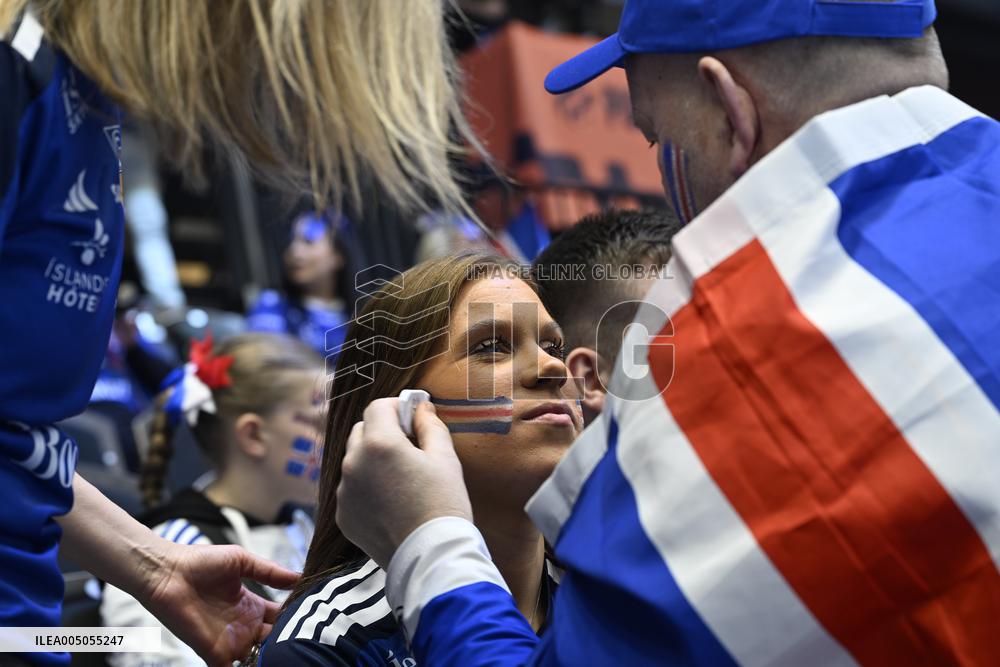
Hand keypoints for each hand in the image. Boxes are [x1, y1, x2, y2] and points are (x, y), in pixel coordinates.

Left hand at [137, 541, 298, 666]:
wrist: (167, 573)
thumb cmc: (201, 562)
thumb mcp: (242, 561)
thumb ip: (271, 572)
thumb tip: (301, 576)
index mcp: (253, 605)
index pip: (282, 617)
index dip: (297, 618)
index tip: (316, 617)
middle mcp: (245, 626)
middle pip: (275, 640)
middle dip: (291, 641)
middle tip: (311, 641)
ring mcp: (231, 641)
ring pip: (260, 657)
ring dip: (275, 656)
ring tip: (296, 655)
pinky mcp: (214, 653)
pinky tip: (266, 663)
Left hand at [336, 398, 472, 568]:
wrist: (430, 557)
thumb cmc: (443, 504)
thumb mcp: (445, 458)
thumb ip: (430, 425)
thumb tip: (421, 407)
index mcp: (379, 444)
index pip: (378, 407)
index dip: (397, 408)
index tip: (413, 419)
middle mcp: (353, 464)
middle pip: (362, 431)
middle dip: (383, 432)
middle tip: (409, 448)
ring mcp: (344, 492)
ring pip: (354, 461)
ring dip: (373, 460)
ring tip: (401, 480)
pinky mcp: (343, 516)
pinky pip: (352, 489)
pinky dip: (367, 487)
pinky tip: (391, 502)